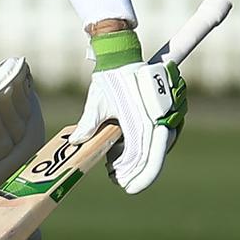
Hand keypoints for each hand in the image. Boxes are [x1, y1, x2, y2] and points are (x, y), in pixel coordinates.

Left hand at [69, 29, 187, 193]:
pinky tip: (123, 152)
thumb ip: (89, 123)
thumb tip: (75, 142)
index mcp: (140, 116)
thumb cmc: (109, 78)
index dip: (136, 173)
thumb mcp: (96, 101)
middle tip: (120, 182)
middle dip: (138, 172)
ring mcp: (164, 114)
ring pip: (157, 146)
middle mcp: (157, 117)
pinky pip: (158, 135)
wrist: (122, 55)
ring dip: (139, 159)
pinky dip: (143, 146)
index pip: (143, 153)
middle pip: (153, 154)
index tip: (124, 185)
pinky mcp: (164, 111)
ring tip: (116, 167)